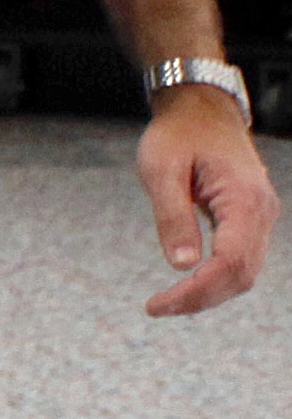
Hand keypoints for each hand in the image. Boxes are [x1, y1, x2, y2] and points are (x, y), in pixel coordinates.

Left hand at [138, 95, 276, 315]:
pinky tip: (186, 285)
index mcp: (244, 199)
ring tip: (167, 302)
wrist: (202, 110)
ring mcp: (260, 217)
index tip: (157, 305)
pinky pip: (240, 259)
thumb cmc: (178, 134)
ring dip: (209, 293)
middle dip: (201, 298)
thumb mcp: (161, 169)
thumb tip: (181, 266)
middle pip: (242, 274)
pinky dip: (216, 278)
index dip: (197, 291)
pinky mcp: (251, 220)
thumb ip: (172, 216)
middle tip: (156, 308)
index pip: (230, 262)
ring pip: (245, 271)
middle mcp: (261, 212)